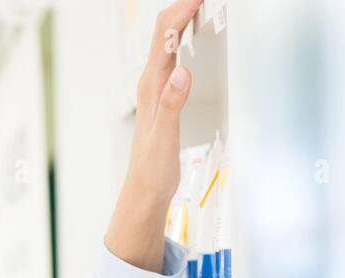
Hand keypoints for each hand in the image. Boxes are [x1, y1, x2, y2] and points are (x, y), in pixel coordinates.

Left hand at [105, 0, 202, 271]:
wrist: (145, 191)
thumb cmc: (153, 168)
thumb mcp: (165, 136)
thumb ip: (172, 103)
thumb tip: (181, 71)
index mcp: (151, 85)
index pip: (164, 34)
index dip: (182, 9)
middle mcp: (151, 82)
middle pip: (164, 30)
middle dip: (182, 6)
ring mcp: (157, 88)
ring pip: (167, 41)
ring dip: (182, 18)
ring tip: (199, 6)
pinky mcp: (164, 97)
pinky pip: (172, 57)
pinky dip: (183, 38)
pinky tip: (192, 39)